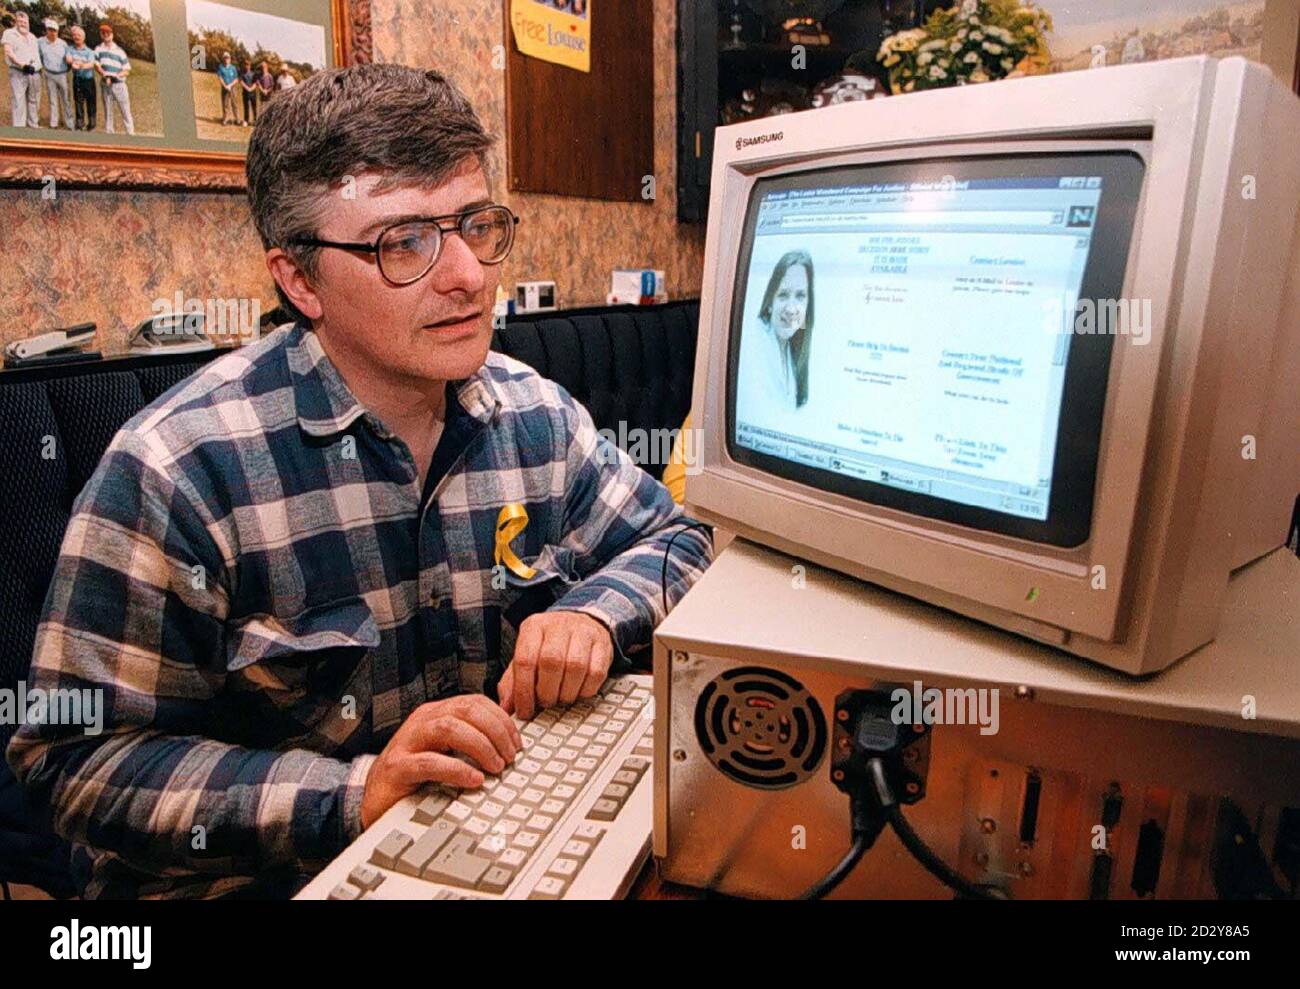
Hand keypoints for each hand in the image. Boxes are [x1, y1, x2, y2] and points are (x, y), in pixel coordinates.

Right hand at [360, 694, 521, 828]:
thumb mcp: (446, 753)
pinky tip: (474, 780)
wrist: (374, 799)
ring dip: (480, 746)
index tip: (517, 742)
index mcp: (436, 714)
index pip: (475, 702)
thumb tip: (509, 746)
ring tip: (496, 767)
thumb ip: (470, 744)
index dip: (501, 720)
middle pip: (466, 710)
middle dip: (495, 731)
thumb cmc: (415, 776)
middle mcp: (422, 721)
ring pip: (449, 728)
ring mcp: (407, 742)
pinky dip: (457, 770)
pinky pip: (430, 762)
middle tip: (510, 756)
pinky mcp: (397, 768)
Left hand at [498, 611, 613, 719]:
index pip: (525, 660)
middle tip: (546, 704)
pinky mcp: (602, 644)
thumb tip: (506, 707)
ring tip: (561, 699)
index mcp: (533, 627)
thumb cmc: (550, 645)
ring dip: (566, 692)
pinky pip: (596, 672)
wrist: (581, 624)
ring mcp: (583, 632)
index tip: (525, 711)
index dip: (523, 691)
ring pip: (575, 667)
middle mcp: (558, 625)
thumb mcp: (527, 656)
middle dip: (547, 692)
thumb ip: (513, 681)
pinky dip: (585, 690)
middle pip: (551, 662)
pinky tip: (578, 692)